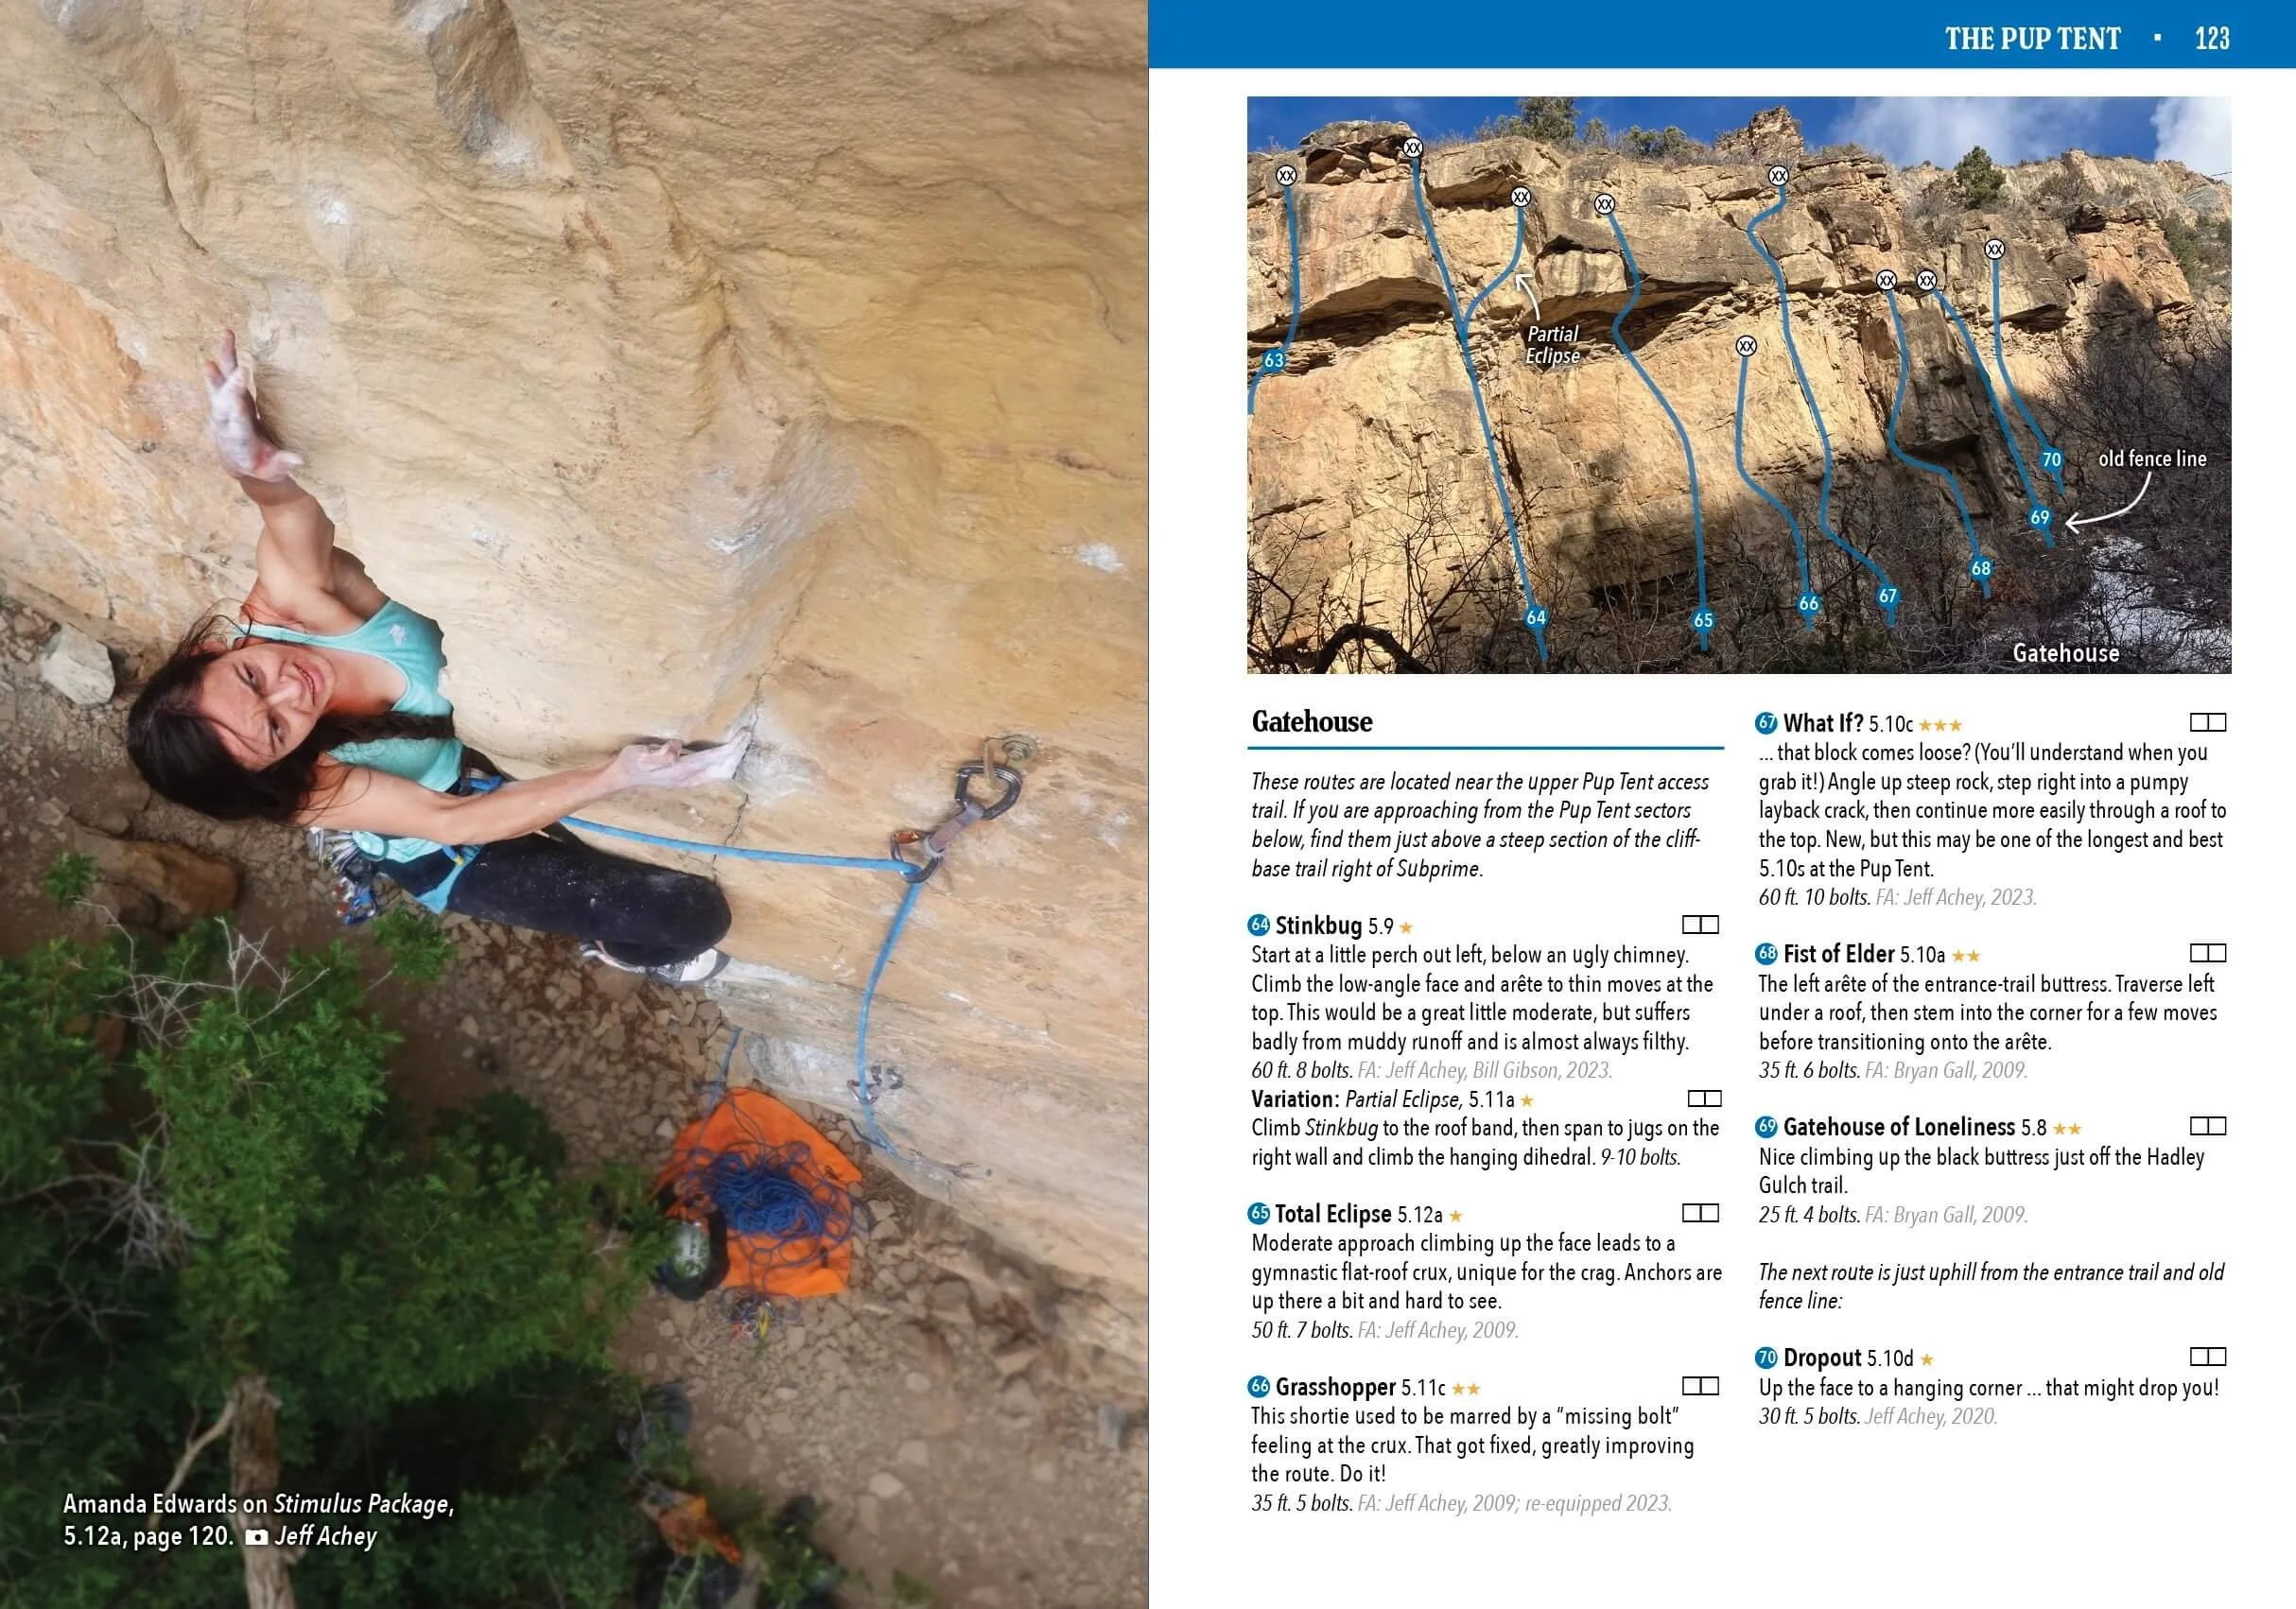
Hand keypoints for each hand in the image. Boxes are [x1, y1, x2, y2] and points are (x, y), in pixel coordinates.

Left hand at [203, 329, 302, 481]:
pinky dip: (226, 357)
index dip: (238, 414)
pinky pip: (226, 374)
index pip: (237, 426)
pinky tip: (228, 337)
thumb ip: (281, 464)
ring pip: (222, 381)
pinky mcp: (230, 395)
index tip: (240, 402)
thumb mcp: (271, 470)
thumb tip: (298, 459)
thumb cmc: (260, 466)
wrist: (238, 460)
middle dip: (231, 386)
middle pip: (226, 401)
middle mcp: (226, 420)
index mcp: (238, 441)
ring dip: (224, 359)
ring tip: (227, 336)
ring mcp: (226, 406)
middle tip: (239, 371)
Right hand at [611, 729, 751, 790]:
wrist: (622, 776)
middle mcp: (690, 778)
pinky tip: (730, 752)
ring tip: (743, 740)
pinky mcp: (689, 778)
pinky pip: (716, 772)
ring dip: (734, 757)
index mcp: (681, 771)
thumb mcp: (640, 755)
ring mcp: (690, 780)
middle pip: (723, 768)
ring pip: (722, 771)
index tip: (743, 733)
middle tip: (748, 733)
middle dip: (737, 751)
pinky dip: (727, 761)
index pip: (714, 759)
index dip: (731, 747)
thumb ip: (659, 755)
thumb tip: (676, 748)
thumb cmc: (631, 762)